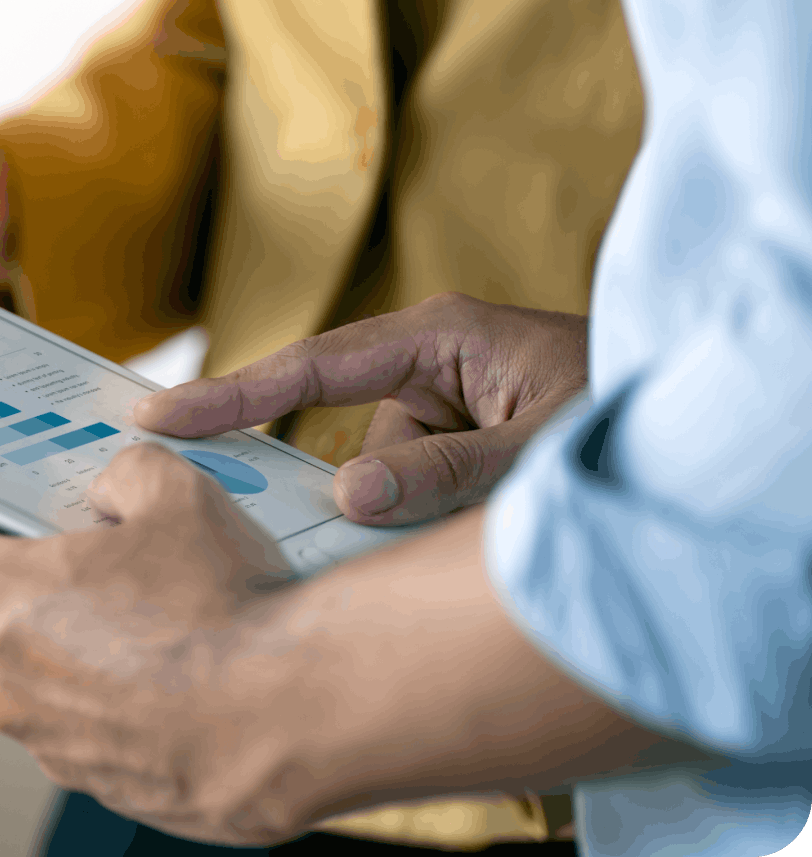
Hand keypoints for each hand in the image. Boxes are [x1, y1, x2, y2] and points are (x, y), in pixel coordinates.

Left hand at [0, 442, 317, 843]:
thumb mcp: (174, 494)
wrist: (298, 716)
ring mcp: (41, 736)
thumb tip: (111, 488)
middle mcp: (1, 675)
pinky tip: (126, 672)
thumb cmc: (230, 608)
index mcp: (0, 596)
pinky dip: (76, 694)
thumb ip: (122, 476)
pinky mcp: (88, 775)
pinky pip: (62, 722)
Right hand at [133, 292, 587, 524]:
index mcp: (440, 335)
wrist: (702, 420)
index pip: (311, 366)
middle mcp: (433, 367)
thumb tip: (346, 499)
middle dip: (389, 495)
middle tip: (441, 516)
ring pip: (389, 486)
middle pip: (357, 446)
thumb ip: (447, 475)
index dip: (230, 395)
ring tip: (513, 512)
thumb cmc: (631, 405)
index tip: (156, 417)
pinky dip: (445, 523)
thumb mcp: (541, 444)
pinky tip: (498, 518)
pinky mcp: (460, 447)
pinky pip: (418, 497)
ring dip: (432, 519)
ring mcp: (448, 409)